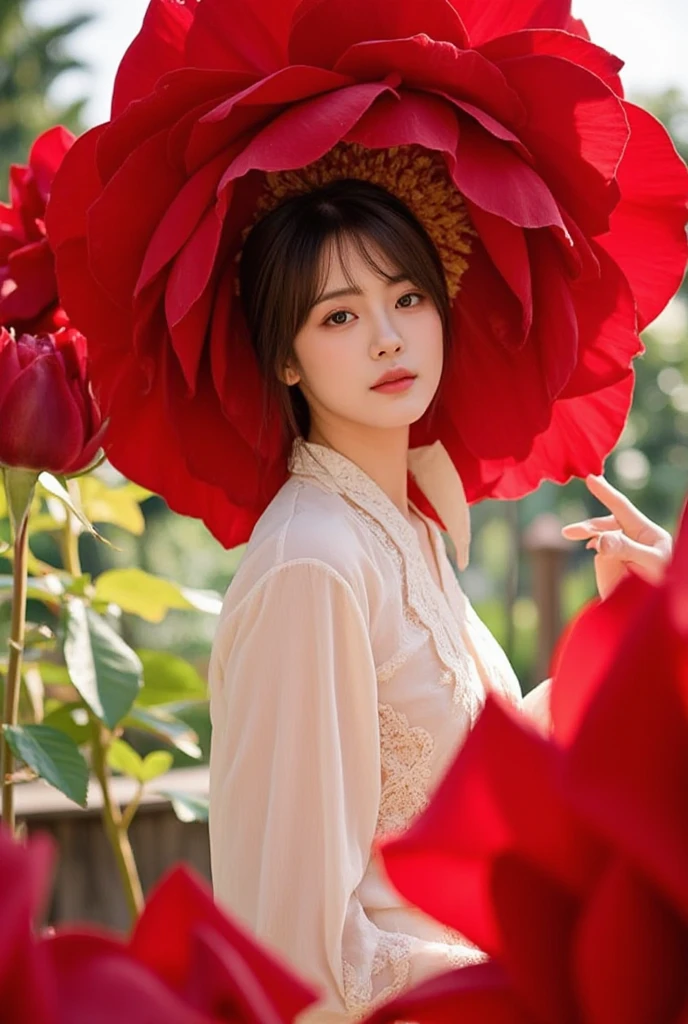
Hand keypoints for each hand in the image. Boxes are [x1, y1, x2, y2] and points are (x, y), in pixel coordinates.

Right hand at [561, 475, 672, 598]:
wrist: (654, 612)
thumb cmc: (664, 584)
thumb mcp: (650, 563)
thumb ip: (625, 548)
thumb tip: (599, 540)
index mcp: (647, 532)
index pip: (622, 508)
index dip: (606, 493)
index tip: (590, 478)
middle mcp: (632, 538)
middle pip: (606, 524)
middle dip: (588, 527)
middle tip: (568, 533)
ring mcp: (620, 551)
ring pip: (599, 539)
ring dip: (589, 538)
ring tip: (579, 544)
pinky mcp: (610, 566)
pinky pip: (598, 556)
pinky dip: (597, 556)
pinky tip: (608, 570)